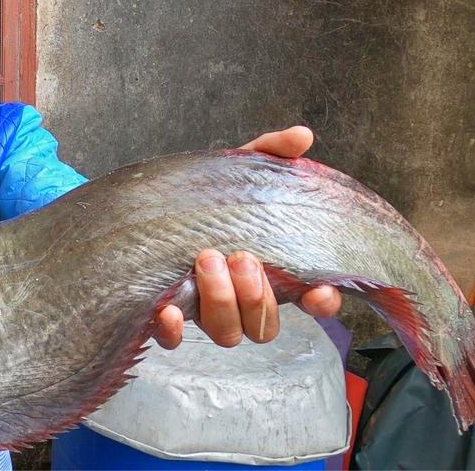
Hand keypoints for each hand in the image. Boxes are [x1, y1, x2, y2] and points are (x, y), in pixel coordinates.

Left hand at [153, 125, 340, 348]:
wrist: (153, 203)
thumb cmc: (208, 194)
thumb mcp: (241, 170)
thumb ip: (272, 152)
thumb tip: (301, 136)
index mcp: (270, 271)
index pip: (310, 301)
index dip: (321, 303)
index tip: (319, 290)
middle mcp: (242, 299)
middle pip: (263, 325)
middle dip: (257, 296)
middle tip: (240, 256)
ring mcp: (206, 311)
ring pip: (227, 334)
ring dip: (222, 303)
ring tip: (208, 259)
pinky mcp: (168, 317)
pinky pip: (173, 340)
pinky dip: (173, 331)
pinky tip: (168, 310)